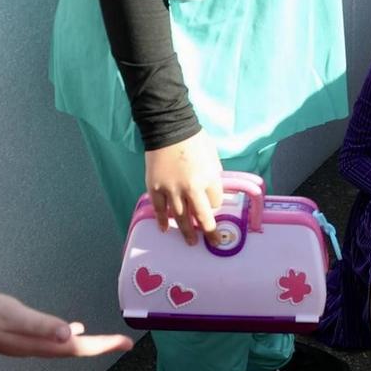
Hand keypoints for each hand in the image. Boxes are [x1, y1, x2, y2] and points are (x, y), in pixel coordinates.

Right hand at [0, 290, 132, 357]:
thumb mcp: (12, 314)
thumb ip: (41, 325)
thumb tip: (70, 334)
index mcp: (34, 344)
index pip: (76, 348)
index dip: (103, 346)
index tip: (126, 344)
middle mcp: (32, 348)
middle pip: (73, 350)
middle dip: (100, 346)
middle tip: (124, 343)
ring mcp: (24, 344)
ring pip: (63, 347)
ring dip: (85, 343)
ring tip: (105, 340)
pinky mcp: (17, 336)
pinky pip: (50, 340)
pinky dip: (66, 335)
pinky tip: (70, 329)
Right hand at [144, 131, 224, 245]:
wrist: (169, 128)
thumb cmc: (194, 140)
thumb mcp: (212, 157)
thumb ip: (213, 176)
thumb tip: (212, 192)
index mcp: (208, 179)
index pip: (215, 202)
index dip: (215, 205)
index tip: (211, 207)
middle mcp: (191, 188)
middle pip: (202, 217)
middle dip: (209, 232)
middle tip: (213, 241)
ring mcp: (171, 190)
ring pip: (181, 218)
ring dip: (186, 232)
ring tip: (190, 242)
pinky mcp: (155, 188)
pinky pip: (160, 209)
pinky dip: (162, 221)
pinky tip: (165, 229)